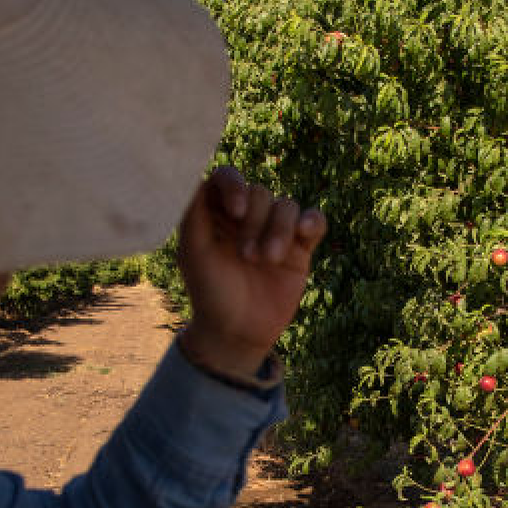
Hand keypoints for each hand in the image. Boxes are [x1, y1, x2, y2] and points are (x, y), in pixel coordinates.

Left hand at [175, 167, 327, 378]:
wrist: (238, 332)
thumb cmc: (210, 292)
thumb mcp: (194, 253)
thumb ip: (193, 213)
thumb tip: (198, 175)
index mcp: (217, 212)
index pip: (227, 179)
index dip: (235, 186)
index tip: (236, 210)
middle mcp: (247, 216)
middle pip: (260, 193)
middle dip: (255, 222)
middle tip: (246, 256)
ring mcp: (275, 230)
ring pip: (287, 206)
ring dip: (279, 230)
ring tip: (268, 260)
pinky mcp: (300, 247)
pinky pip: (314, 220)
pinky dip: (313, 221)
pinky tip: (305, 234)